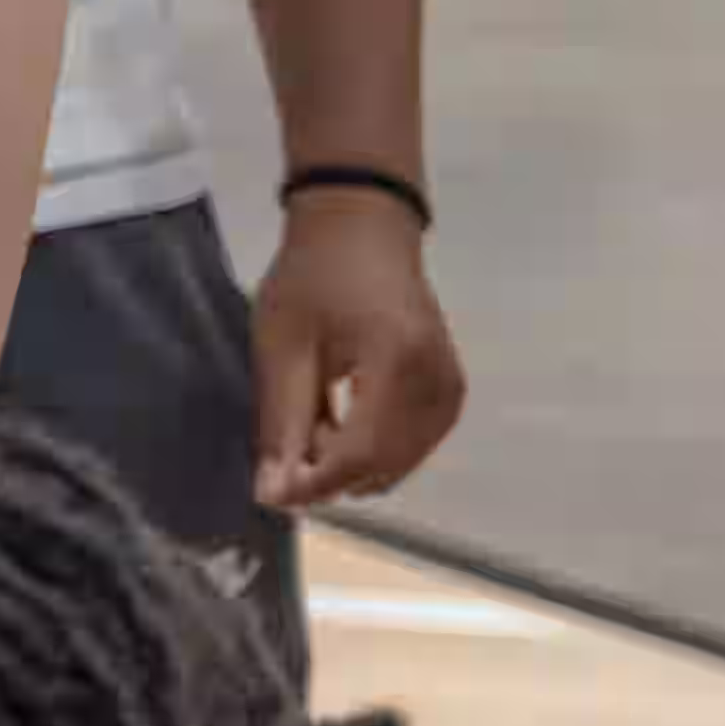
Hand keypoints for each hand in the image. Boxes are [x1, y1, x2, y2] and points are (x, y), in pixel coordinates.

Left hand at [253, 188, 465, 508]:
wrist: (361, 230)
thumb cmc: (312, 278)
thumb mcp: (283, 348)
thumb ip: (283, 424)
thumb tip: (276, 494)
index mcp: (397, 361)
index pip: (362, 454)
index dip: (316, 485)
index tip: (273, 495)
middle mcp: (437, 381)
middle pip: (385, 465)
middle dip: (330, 474)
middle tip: (287, 445)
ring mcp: (451, 387)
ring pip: (400, 462)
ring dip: (351, 463)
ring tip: (313, 421)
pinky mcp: (450, 390)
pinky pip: (413, 445)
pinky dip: (375, 450)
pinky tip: (342, 422)